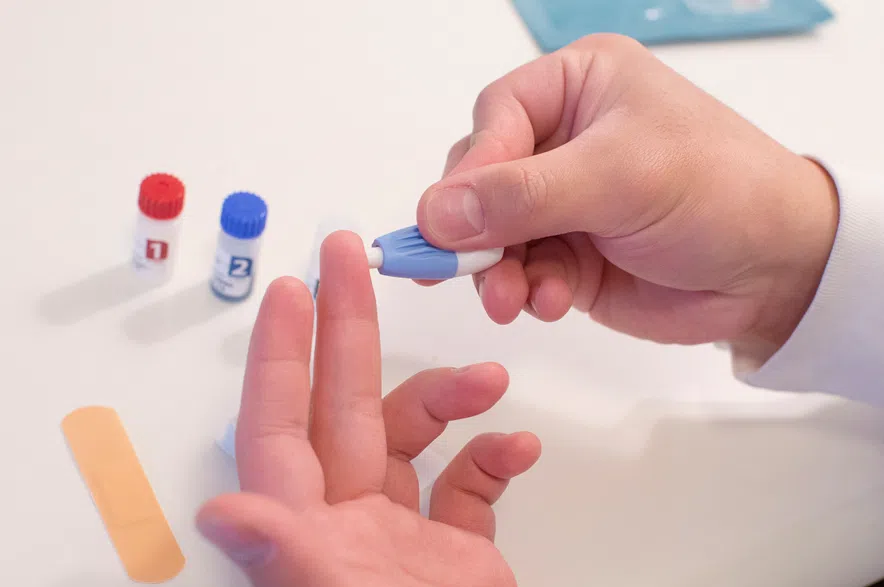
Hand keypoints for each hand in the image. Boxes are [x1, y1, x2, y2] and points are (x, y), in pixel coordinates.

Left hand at [196, 231, 540, 586]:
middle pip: (342, 407)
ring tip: (487, 382)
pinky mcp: (454, 554)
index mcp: (309, 533)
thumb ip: (292, 561)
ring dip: (450, 399)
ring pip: (413, 437)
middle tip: (348, 260)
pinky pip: (470, 486)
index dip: (277, 356)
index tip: (289, 290)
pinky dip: (495, 457)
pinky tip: (518, 445)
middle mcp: (348, 525)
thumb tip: (225, 517)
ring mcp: (401, 537)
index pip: (278, 426)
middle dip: (347, 329)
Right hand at [416, 34, 838, 361]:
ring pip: (491, 233)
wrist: (776, 273)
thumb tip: (434, 214)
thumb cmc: (719, 193)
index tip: (447, 223)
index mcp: (578, 87)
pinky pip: (520, 271)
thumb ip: (522, 196)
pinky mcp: (567, 254)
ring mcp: (562, 201)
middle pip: (481, 179)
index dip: (470, 172)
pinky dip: (526, 291)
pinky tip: (551, 302)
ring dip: (496, 270)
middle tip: (477, 270)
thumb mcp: (619, 178)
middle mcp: (563, 139)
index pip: (496, 120)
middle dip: (478, 230)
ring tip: (512, 300)